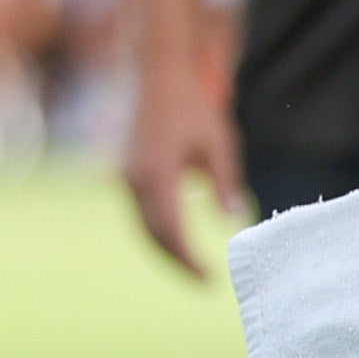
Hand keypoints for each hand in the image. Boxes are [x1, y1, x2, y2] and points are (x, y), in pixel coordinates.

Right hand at [121, 37, 244, 279]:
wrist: (160, 75)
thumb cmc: (194, 106)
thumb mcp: (218, 144)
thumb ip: (225, 183)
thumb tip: (233, 221)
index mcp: (156, 174)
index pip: (170, 230)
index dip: (188, 259)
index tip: (210, 278)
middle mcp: (133, 179)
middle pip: (152, 235)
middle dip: (177, 262)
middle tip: (204, 283)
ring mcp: (126, 176)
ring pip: (143, 227)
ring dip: (166, 251)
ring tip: (193, 269)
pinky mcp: (127, 173)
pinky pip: (140, 213)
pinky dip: (158, 232)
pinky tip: (179, 244)